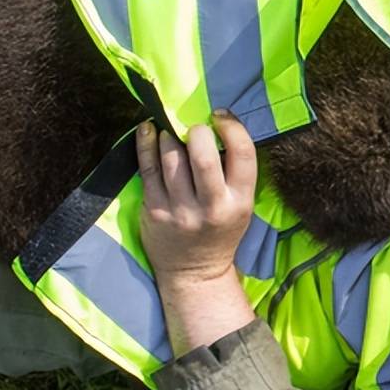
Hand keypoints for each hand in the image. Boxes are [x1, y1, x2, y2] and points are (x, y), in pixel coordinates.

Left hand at [135, 110, 257, 287]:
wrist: (194, 273)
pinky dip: (146, 144)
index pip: (242, 154)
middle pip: (203, 156)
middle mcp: (211, 207)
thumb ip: (233, 174)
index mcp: (240, 202)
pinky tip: (148, 131)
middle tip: (192, 127)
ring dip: (169, 135)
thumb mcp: (241, 207)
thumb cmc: (220, 232)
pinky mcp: (154, 211)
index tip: (220, 116)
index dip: (232, 127)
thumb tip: (215, 128)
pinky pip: (148, 169)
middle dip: (196, 131)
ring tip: (170, 130)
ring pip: (172, 159)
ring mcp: (180, 210)